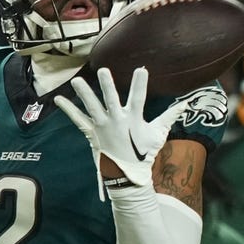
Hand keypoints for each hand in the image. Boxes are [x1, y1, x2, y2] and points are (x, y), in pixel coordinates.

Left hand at [54, 67, 187, 198]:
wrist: (127, 174)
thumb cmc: (144, 152)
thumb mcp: (158, 134)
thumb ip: (169, 116)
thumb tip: (185, 105)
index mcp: (134, 119)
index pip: (139, 98)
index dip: (140, 84)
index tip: (141, 69)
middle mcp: (117, 121)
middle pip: (111, 100)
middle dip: (107, 85)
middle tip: (103, 70)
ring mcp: (103, 127)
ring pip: (92, 107)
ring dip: (83, 94)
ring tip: (76, 81)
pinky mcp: (92, 133)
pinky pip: (78, 120)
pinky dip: (68, 110)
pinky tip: (58, 99)